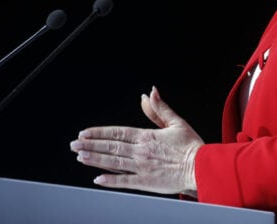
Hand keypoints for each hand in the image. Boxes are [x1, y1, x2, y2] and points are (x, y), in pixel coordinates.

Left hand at [70, 86, 203, 194]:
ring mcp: (142, 167)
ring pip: (113, 162)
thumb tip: (150, 93)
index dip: (99, 132)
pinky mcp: (146, 182)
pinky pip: (124, 181)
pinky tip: (98, 179)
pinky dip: (110, 180)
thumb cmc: (191, 146)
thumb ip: (160, 108)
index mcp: (147, 136)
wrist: (202, 167)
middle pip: (111, 146)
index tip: (85, 132)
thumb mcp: (176, 122)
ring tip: (80, 156)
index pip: (117, 132)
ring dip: (95, 159)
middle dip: (90, 145)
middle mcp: (141, 151)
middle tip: (74, 144)